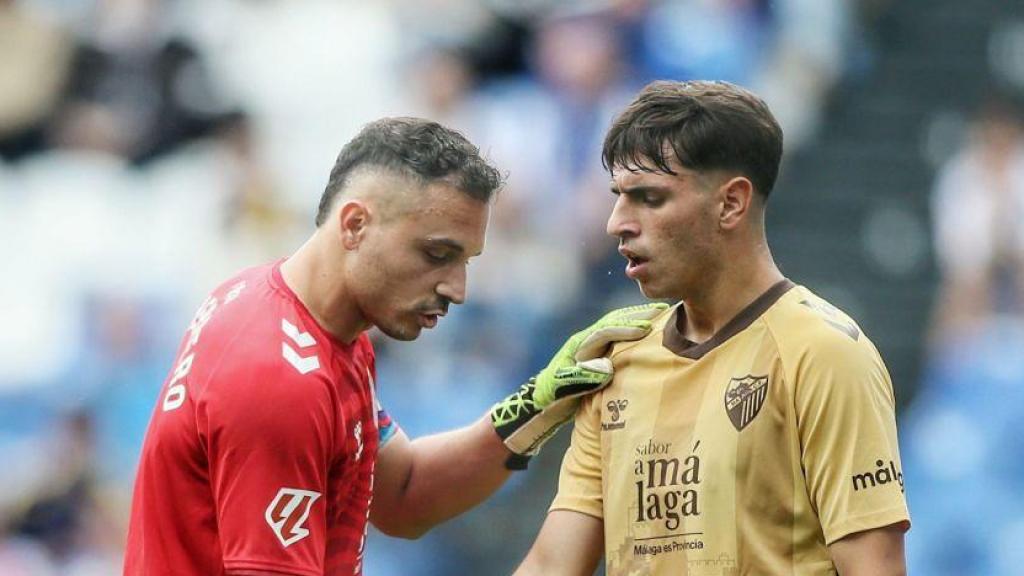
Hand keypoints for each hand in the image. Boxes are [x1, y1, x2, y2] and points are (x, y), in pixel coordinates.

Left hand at [490, 303, 668, 467]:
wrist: (542, 403)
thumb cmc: (551, 396)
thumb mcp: (564, 389)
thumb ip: (582, 378)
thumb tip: (607, 367)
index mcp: (578, 346)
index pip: (605, 332)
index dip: (626, 329)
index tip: (646, 329)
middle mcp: (585, 342)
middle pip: (613, 322)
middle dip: (636, 315)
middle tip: (660, 310)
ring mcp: (591, 347)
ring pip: (616, 326)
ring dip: (636, 318)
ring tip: (659, 313)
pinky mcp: (596, 355)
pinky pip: (617, 337)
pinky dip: (633, 330)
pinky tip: (648, 331)